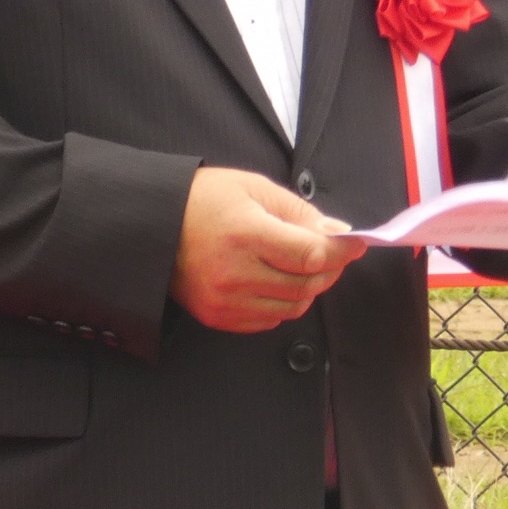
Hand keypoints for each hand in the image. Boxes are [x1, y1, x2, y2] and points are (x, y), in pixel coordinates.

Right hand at [171, 168, 362, 333]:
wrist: (152, 225)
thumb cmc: (202, 199)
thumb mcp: (253, 188)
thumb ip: (299, 212)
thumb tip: (338, 234)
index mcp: (246, 233)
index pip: (310, 254)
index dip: (340, 252)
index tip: (355, 244)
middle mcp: (235, 272)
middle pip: (305, 285)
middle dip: (329, 270)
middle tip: (334, 255)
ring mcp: (225, 300)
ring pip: (291, 307)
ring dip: (308, 289)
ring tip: (304, 266)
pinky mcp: (217, 316)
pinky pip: (268, 321)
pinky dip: (283, 304)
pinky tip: (277, 281)